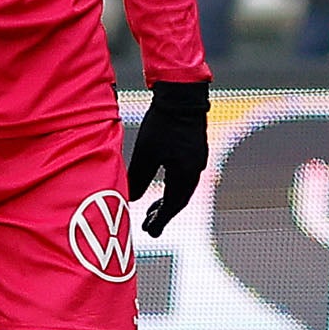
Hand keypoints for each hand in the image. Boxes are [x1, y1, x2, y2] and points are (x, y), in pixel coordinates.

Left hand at [128, 78, 209, 236]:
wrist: (182, 97)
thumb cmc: (162, 125)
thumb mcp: (146, 153)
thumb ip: (138, 178)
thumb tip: (131, 200)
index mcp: (186, 174)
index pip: (173, 205)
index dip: (160, 220)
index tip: (150, 232)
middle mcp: (195, 170)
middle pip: (179, 199)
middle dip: (164, 214)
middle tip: (150, 227)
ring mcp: (197, 160)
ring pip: (182, 188)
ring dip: (168, 201)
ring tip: (153, 211)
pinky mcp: (194, 150)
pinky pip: (183, 177)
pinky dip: (172, 187)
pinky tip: (163, 185)